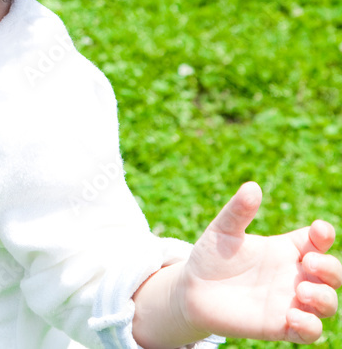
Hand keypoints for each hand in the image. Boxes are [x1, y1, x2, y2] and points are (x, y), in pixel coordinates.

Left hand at [177, 181, 341, 343]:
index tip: (319, 230)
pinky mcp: (280, 325)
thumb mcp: (222, 230)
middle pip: (333, 273)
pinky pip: (309, 332)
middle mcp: (294, 275)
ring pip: (328, 304)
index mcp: (286, 248)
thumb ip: (238, 211)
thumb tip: (252, 187)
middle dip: (330, 268)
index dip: (325, 234)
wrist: (191, 290)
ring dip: (324, 298)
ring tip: (302, 291)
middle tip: (309, 263)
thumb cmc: (210, 257)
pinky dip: (310, 326)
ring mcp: (290, 301)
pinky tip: (293, 316)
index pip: (319, 240)